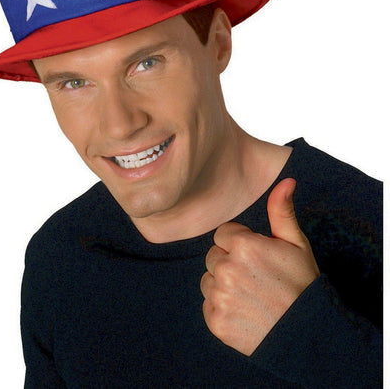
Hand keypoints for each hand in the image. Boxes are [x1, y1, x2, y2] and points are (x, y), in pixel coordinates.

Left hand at [200, 178, 318, 355]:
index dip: (241, 245)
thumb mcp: (297, 244)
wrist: (308, 336)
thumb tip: (285, 181)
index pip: (224, 234)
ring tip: (251, 296)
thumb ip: (282, 211)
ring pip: (208, 280)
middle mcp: (226, 268)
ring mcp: (219, 296)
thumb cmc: (303, 285)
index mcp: (243, 245)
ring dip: (223, 286)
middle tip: (256, 278)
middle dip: (230, 263)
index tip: (258, 259)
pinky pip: (208, 305)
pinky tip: (244, 313)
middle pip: (214, 256)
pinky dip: (221, 309)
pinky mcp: (216, 321)